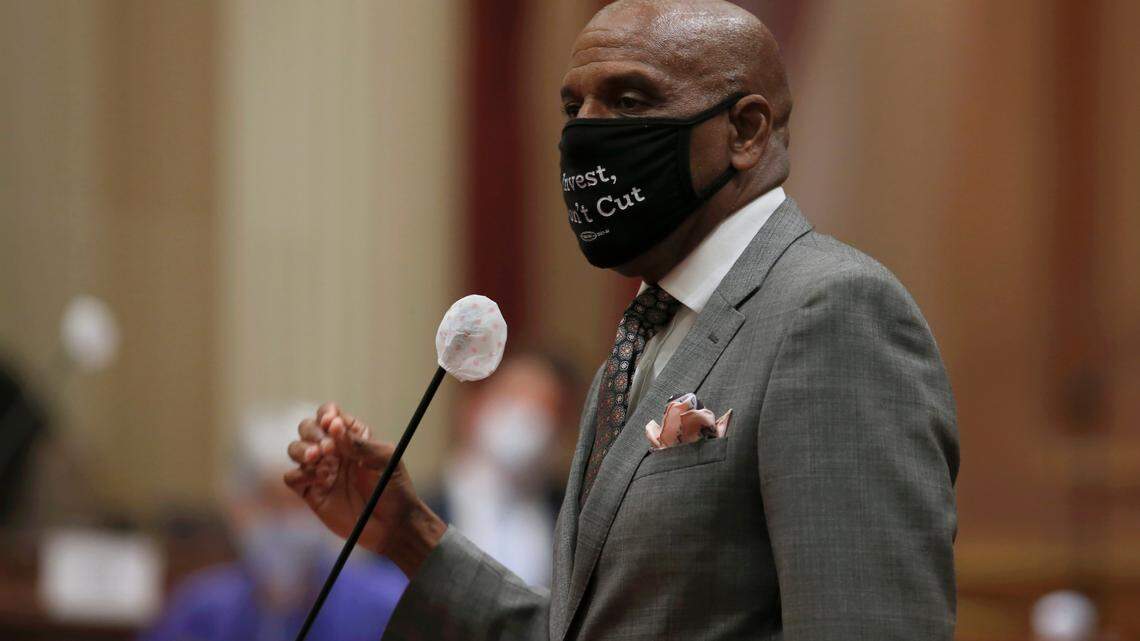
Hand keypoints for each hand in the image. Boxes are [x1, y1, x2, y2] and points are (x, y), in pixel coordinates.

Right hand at [284, 403, 444, 575]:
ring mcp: (320, 471)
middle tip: (328, 448)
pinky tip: (320, 480)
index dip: (327, 414)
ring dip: (302, 449)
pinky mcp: (312, 492)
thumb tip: (335, 428)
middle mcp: (333, 451)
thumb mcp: (385, 460)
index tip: (332, 423)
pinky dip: (299, 474)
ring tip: (318, 458)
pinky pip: (291, 477)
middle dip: (314, 433)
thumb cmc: (393, 488)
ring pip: (295, 448)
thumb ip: (360, 443)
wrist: (391, 525)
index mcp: (352, 437)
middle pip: (308, 428)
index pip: (330, 415)